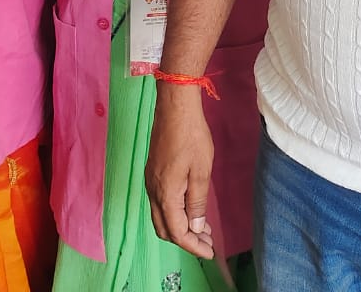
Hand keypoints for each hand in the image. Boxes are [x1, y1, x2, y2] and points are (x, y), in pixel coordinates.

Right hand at [145, 86, 216, 258]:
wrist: (175, 107)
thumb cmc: (192, 136)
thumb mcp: (201, 171)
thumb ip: (197, 202)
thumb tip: (195, 227)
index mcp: (165, 193)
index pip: (177, 232)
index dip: (193, 246)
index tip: (210, 252)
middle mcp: (153, 190)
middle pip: (164, 229)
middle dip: (185, 240)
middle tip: (207, 243)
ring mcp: (150, 181)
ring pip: (161, 217)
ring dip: (180, 227)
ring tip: (202, 229)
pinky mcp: (153, 172)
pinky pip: (160, 203)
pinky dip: (174, 214)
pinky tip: (190, 209)